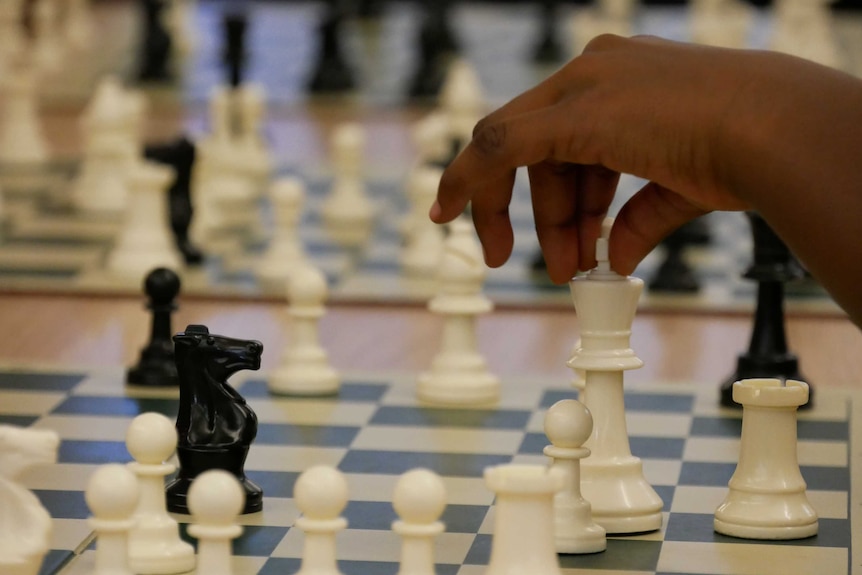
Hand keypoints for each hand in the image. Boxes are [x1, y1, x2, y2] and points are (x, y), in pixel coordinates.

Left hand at [431, 35, 769, 282]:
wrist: (770, 133)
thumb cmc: (741, 151)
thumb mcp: (680, 185)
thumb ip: (638, 218)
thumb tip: (615, 258)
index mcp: (620, 78)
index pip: (562, 136)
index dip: (538, 181)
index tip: (516, 218)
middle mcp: (594, 70)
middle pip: (539, 147)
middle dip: (548, 213)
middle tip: (556, 265)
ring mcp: (582, 84)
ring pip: (520, 153)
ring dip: (544, 221)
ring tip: (564, 268)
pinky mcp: (571, 110)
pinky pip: (498, 147)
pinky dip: (466, 181)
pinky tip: (446, 212)